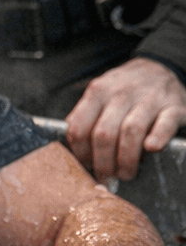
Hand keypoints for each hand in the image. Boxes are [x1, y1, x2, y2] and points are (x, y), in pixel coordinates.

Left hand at [65, 57, 185, 180]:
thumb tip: (72, 146)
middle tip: (106, 177)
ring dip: (126, 159)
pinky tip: (151, 149)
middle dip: (102, 162)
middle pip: (103, 134)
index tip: (85, 166)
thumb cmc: (124, 89)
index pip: (79, 127)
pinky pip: (165, 123)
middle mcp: (121, 94)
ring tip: (126, 174)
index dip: (80, 152)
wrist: (160, 67)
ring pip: (130, 131)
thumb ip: (84, 115)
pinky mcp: (174, 106)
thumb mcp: (99, 94)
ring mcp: (149, 99)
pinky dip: (157, 137)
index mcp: (97, 92)